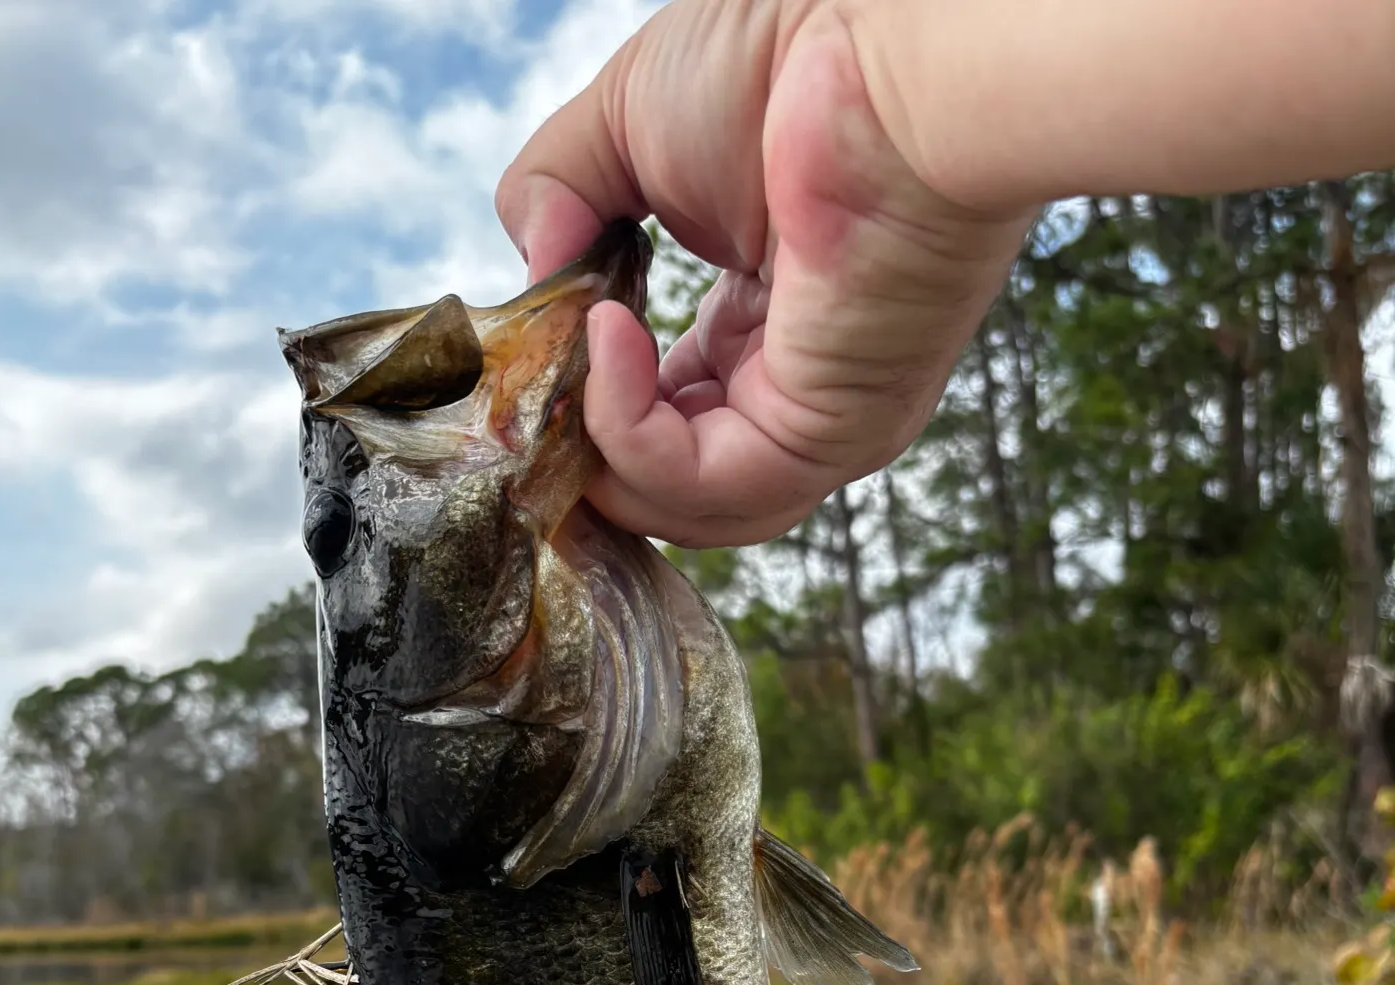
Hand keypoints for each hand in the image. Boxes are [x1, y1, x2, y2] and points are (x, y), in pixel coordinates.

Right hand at [495, 0, 1032, 546]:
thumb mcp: (625, 125)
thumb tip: (533, 277)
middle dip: (584, 455)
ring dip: (597, 454)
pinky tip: (607, 338)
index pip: (663, 425)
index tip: (537, 362)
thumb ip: (557, 198)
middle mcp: (794, 394)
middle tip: (529, 399)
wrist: (881, 40)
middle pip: (670, 492)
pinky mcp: (821, 433)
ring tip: (565, 365)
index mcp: (759, 333)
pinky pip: (698, 482)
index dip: (587, 408)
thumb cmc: (786, 57)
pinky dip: (627, 429)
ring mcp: (814, 425)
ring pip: (683, 512)